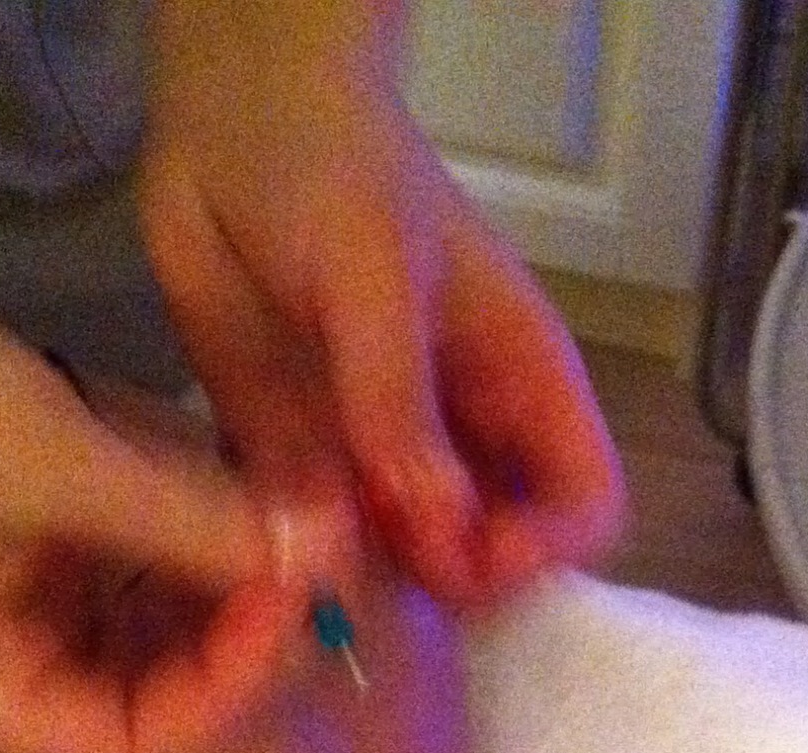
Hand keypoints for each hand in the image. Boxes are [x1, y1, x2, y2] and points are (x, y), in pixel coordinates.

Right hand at [0, 260, 317, 752]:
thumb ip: (197, 518)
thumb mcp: (61, 459)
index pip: (136, 746)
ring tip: (292, 538)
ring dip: (222, 604)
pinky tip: (241, 520)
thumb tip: (325, 553)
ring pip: (145, 655)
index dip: (232, 686)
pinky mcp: (13, 590)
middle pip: (147, 706)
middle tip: (317, 566)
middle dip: (238, 641)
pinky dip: (181, 571)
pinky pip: (118, 606)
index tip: (298, 600)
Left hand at [141, 0, 625, 611]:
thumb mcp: (372, 278)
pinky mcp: (304, 459)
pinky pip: (317, 538)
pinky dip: (298, 563)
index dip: (543, 552)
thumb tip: (433, 535)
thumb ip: (396, 405)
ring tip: (308, 575)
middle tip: (372, 580)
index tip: (466, 562)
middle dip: (450, 585)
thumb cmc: (332, 170)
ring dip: (369, 586)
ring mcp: (383, 453)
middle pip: (498, 555)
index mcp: (521, 385)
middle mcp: (464, 435)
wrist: (224, 111)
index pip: (583, 505)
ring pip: (406, 564)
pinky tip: (259, 555)